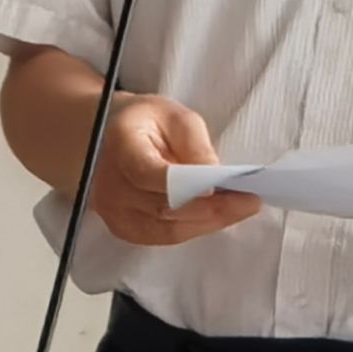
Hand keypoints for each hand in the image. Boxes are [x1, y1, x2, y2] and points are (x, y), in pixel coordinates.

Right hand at [86, 94, 262, 246]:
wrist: (103, 140)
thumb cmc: (143, 123)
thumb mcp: (173, 115)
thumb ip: (194, 143)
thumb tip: (214, 176)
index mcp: (121, 146)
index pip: (150, 175)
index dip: (187, 187)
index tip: (221, 188)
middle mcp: (110, 185)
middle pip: (164, 208)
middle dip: (211, 208)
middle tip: (249, 201)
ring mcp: (114, 213)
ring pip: (168, 229)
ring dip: (208, 222)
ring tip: (242, 209)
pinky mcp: (124, 229)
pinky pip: (164, 236)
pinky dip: (195, 228)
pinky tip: (219, 217)